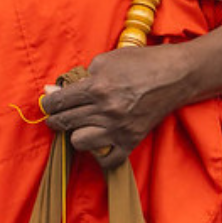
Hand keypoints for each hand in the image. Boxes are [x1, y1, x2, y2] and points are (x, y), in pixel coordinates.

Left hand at [41, 44, 191, 169]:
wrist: (174, 76)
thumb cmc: (138, 63)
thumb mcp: (103, 62)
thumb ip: (77, 78)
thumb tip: (52, 90)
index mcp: (97, 87)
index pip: (59, 102)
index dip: (47, 104)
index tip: (47, 104)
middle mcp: (106, 110)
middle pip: (65, 122)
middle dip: (55, 118)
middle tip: (57, 115)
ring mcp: (119, 128)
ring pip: (79, 142)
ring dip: (75, 134)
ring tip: (79, 126)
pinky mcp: (132, 141)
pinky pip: (107, 160)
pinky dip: (99, 153)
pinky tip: (98, 141)